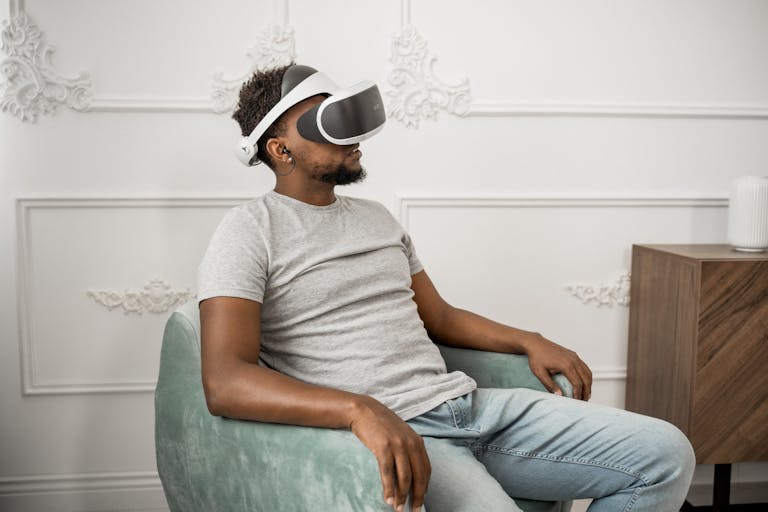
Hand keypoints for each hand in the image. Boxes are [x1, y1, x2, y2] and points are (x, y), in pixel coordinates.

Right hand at [349, 396, 429, 511]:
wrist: (364, 410)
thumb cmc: (382, 425)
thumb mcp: (402, 434)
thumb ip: (409, 450)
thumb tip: (411, 473)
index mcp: (417, 442)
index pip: (426, 470)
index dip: (424, 488)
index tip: (421, 501)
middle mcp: (410, 443)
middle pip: (418, 476)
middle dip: (417, 497)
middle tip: (413, 510)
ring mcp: (397, 445)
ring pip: (404, 477)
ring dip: (401, 496)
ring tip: (398, 508)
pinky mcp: (383, 447)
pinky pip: (388, 472)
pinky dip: (388, 488)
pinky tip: (387, 499)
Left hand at [523, 333, 591, 400]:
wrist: (536, 343)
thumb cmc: (536, 357)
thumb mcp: (539, 373)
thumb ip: (549, 385)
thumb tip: (560, 395)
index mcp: (566, 365)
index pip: (577, 383)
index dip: (578, 394)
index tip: (576, 401)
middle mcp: (573, 360)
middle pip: (586, 379)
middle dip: (586, 391)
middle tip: (583, 401)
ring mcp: (574, 356)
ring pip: (587, 372)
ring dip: (589, 384)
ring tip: (585, 394)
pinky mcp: (573, 355)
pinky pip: (584, 367)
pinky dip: (586, 376)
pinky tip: (583, 383)